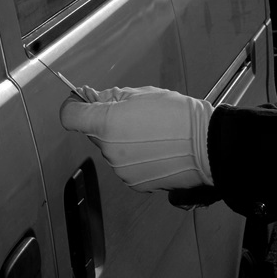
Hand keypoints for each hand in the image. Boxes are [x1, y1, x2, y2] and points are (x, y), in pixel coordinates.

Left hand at [59, 86, 214, 192]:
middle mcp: (108, 151)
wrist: (207, 146)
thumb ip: (111, 97)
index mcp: (107, 124)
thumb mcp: (143, 94)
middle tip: (134, 116)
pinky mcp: (134, 183)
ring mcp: (121, 170)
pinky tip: (156, 150)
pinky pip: (125, 166)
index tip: (82, 101)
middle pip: (94, 134)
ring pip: (111, 151)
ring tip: (152, 135)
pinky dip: (135, 158)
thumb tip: (93, 98)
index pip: (70, 116)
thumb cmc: (179, 116)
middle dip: (107, 124)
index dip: (74, 105)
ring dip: (123, 142)